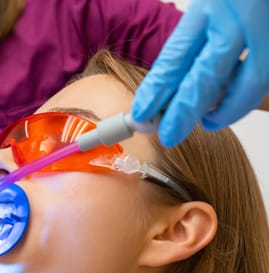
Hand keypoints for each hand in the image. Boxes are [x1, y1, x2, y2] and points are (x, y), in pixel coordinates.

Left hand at [132, 0, 268, 145]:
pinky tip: (234, 101)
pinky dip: (246, 94)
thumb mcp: (209, 2)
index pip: (177, 56)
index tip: (141, 114)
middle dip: (185, 111)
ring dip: (226, 109)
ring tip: (207, 122)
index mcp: (213, 5)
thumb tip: (166, 82)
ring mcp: (268, 30)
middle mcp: (242, 18)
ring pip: (249, 83)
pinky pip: (265, 75)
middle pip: (208, 76)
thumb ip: (192, 37)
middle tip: (168, 135)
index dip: (157, 89)